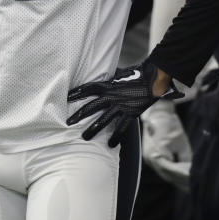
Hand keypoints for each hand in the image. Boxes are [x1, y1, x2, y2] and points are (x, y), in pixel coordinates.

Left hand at [67, 60, 182, 146]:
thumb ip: (108, 78)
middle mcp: (112, 96)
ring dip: (93, 129)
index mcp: (108, 85)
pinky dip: (116, 137)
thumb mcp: (119, 74)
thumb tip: (99, 75)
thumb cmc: (135, 76)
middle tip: (67, 123)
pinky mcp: (130, 113)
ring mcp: (121, 106)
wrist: (153, 80)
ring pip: (104, 120)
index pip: (88, 88)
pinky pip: (121, 128)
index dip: (76, 93)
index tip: (65, 98)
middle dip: (79, 115)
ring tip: (84, 138)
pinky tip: (111, 145)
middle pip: (91, 106)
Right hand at [140, 98, 191, 190]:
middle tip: (193, 186)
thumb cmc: (170, 125)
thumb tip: (191, 173)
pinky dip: (171, 171)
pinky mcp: (150, 156)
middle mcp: (150, 158)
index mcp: (156, 154)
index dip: (183, 177)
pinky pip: (162, 167)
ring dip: (176, 177)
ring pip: (164, 172)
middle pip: (167, 174)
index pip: (171, 171)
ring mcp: (148, 158)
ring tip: (188, 183)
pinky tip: (181, 175)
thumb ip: (185, 159)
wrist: (159, 113)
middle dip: (180, 180)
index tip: (193, 181)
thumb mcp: (181, 143)